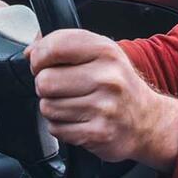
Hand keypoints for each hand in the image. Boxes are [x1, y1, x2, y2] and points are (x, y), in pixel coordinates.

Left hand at [25, 29, 177, 172]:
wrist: (148, 120)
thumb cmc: (118, 84)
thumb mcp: (100, 52)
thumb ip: (64, 44)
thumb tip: (29, 51)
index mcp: (105, 51)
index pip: (54, 46)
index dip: (39, 57)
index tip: (42, 63)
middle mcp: (107, 77)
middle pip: (45, 81)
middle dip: (45, 86)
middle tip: (60, 87)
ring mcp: (104, 107)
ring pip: (47, 107)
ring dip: (53, 107)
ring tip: (72, 104)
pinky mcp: (98, 133)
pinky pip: (56, 129)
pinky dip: (61, 126)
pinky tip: (78, 120)